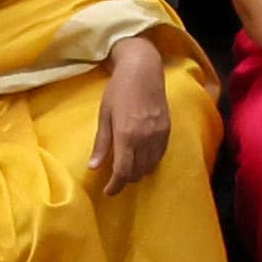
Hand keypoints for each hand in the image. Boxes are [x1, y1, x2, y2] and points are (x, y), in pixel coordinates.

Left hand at [93, 37, 169, 193]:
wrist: (143, 70)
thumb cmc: (118, 90)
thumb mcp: (104, 115)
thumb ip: (101, 143)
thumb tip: (94, 167)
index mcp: (126, 135)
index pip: (123, 172)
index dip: (115, 186)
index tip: (108, 191)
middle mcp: (145, 139)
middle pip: (137, 172)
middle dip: (125, 179)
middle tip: (115, 177)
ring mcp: (159, 135)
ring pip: (150, 167)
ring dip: (138, 172)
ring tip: (127, 167)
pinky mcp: (167, 130)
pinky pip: (159, 156)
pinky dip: (149, 162)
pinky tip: (141, 157)